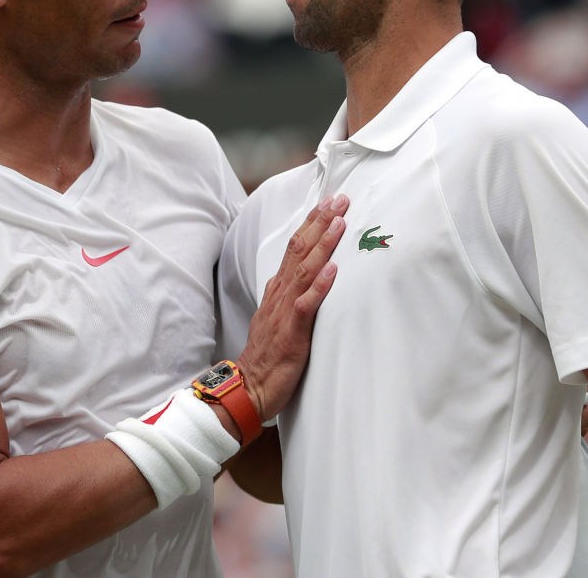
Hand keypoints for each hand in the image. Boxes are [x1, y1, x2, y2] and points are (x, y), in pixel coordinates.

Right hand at [237, 195, 347, 422]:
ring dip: (323, 245)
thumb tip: (312, 276)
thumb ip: (292, 295)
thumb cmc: (266, 356)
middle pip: (299, 250)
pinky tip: (332, 270)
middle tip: (340, 199)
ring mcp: (284, 312)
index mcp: (277, 290)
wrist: (247, 388)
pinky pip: (305, 306)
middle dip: (320, 223)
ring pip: (304, 271)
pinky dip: (319, 286)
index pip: (294, 248)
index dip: (312, 224)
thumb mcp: (278, 318)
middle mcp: (279, 295)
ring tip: (340, 223)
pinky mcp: (291, 333)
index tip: (329, 203)